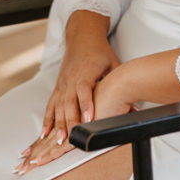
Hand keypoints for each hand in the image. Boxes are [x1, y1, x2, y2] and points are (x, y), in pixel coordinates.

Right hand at [13, 11, 117, 173]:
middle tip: (70, 139)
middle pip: (69, 102)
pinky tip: (44, 133)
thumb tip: (136, 107)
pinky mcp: (58, 87)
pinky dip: (47, 120)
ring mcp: (63, 83)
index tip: (87, 120)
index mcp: (87, 71)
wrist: (83, 38)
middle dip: (69, 122)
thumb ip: (121, 84)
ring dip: (57, 124)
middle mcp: (72, 78)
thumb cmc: (100, 52)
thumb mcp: (114, 64)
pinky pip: (51, 105)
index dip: (85, 105)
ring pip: (58, 106)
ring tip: (58, 140)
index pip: (85, 90)